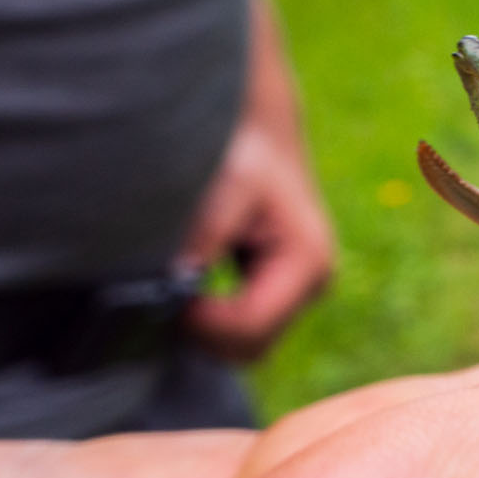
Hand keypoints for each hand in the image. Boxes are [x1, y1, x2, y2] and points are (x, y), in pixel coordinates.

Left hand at [179, 0, 333, 362]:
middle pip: (251, 347)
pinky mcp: (284, 287)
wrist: (261, 130)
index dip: (199, 322)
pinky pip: (247, 326)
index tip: (164, 290)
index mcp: (307, 261)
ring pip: (249, 343)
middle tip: (165, 292)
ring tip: (178, 283)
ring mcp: (301, 289)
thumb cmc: (245, 150)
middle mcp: (314, 282)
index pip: (249, 327)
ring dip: (208, 325)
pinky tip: (192, 285)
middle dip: (203, 331)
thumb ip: (204, 238)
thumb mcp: (224, 188)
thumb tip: (172, 289)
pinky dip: (215, 316)